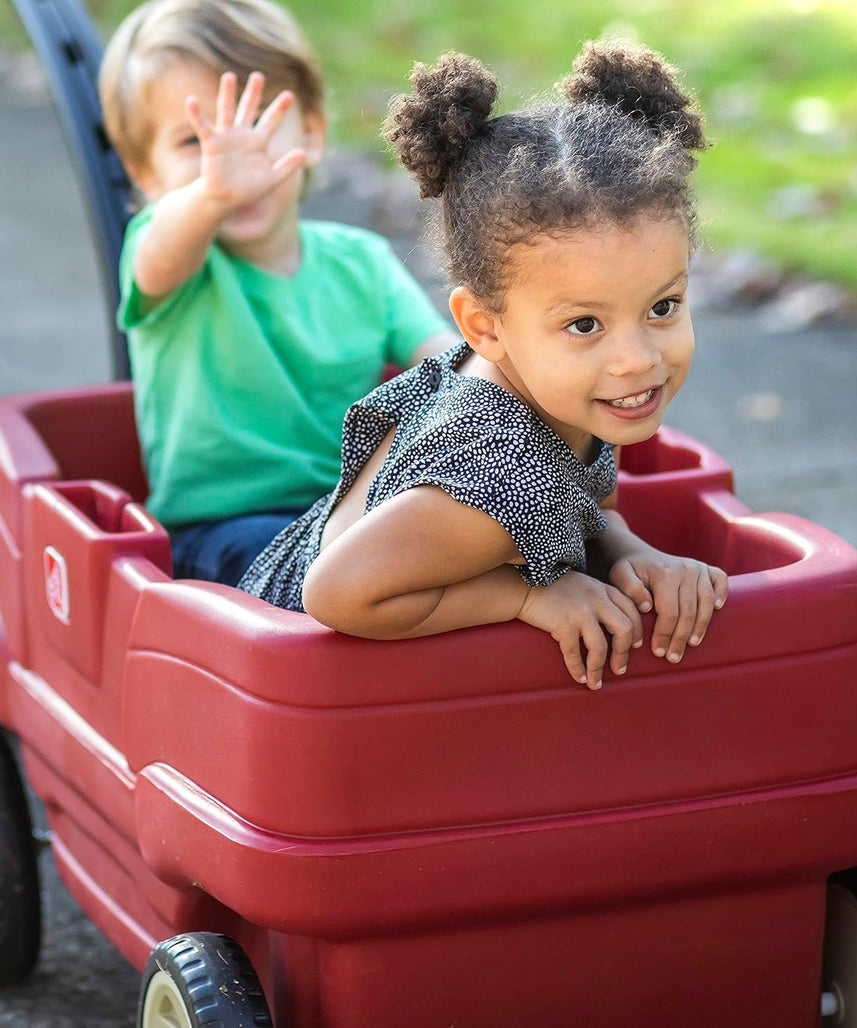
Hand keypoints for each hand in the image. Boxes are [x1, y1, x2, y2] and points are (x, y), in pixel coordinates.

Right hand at [185, 71, 306, 209]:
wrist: (226, 199)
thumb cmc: (248, 189)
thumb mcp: (271, 179)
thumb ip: (287, 167)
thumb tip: (304, 154)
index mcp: (258, 142)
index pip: (271, 121)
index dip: (279, 109)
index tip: (290, 95)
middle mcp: (242, 135)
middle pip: (248, 109)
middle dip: (254, 94)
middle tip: (258, 76)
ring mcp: (226, 137)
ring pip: (227, 111)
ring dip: (227, 95)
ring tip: (229, 77)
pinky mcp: (211, 144)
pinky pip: (203, 127)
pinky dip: (196, 114)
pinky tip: (191, 101)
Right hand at [517, 571, 642, 688]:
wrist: (524, 585)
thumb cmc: (552, 587)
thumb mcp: (583, 585)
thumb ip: (599, 598)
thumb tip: (612, 624)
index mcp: (604, 590)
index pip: (632, 611)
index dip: (638, 631)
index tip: (635, 646)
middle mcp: (597, 600)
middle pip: (624, 629)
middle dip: (624, 653)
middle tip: (620, 669)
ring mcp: (580, 612)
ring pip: (600, 646)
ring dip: (599, 668)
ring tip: (597, 683)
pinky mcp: (563, 624)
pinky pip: (575, 653)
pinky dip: (578, 669)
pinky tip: (580, 678)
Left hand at [608, 546, 727, 663]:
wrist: (638, 554)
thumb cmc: (628, 570)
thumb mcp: (619, 576)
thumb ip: (629, 589)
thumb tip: (647, 606)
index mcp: (664, 574)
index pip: (669, 612)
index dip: (665, 634)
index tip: (659, 652)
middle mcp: (685, 569)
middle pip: (689, 611)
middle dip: (681, 638)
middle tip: (674, 657)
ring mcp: (697, 568)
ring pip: (706, 602)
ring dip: (701, 626)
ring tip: (692, 644)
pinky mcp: (706, 568)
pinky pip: (720, 580)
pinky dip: (722, 594)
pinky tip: (717, 609)